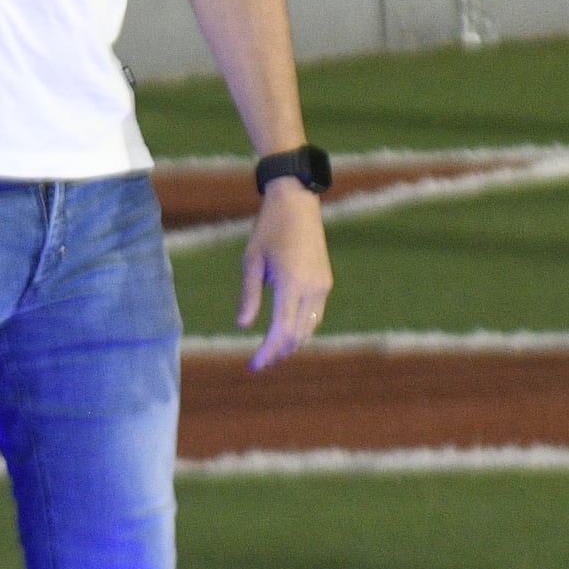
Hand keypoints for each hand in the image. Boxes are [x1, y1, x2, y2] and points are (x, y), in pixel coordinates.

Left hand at [238, 178, 331, 368]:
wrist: (297, 202)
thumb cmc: (269, 228)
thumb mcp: (251, 261)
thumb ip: (249, 295)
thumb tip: (243, 327)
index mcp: (291, 284)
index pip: (280, 331)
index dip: (267, 352)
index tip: (253, 366)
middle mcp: (312, 289)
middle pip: (297, 336)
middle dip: (278, 353)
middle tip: (259, 363)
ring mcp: (322, 286)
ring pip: (310, 328)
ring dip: (292, 343)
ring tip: (272, 352)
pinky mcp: (325, 281)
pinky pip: (315, 315)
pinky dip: (301, 329)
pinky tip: (287, 331)